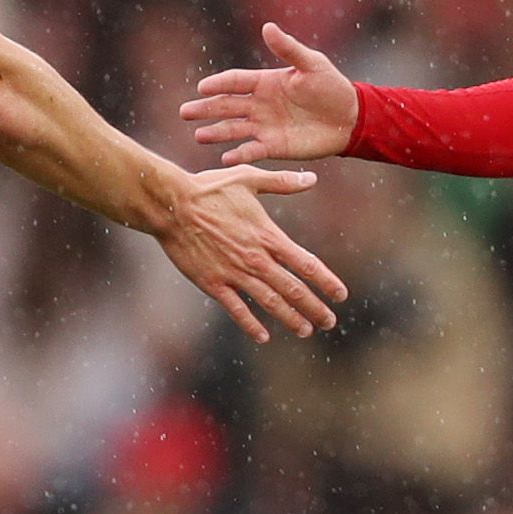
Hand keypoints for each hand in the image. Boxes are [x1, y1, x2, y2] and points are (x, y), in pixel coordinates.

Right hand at [156, 164, 350, 341]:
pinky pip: (236, 309)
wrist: (172, 205)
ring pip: (269, 302)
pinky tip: (263, 335)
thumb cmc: (209, 188)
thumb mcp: (249, 178)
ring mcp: (234, 273)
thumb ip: (282, 182)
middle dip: (314, 308)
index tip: (341, 294)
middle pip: (293, 290)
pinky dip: (250, 324)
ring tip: (305, 330)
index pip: (306, 264)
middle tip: (329, 322)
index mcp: (268, 236)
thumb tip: (311, 178)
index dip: (326, 281)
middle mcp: (255, 259)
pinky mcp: (212, 283)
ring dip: (290, 318)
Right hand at [181, 23, 358, 164]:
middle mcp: (260, 104)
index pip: (235, 82)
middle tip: (184, 112)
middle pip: (227, 106)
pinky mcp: (274, 146)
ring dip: (216, 132)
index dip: (218, 84)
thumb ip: (288, 49)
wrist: (350, 118)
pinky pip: (252, 150)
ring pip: (234, 129)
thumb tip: (267, 26)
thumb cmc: (331, 86)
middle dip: (206, 109)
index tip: (201, 87)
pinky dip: (239, 154)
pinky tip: (225, 158)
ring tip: (198, 135)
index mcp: (265, 82)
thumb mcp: (311, 64)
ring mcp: (265, 126)